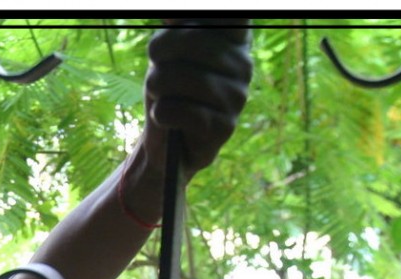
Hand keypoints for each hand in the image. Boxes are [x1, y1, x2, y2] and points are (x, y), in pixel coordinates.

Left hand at [142, 18, 252, 178]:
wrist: (166, 142)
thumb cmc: (169, 90)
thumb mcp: (167, 52)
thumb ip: (176, 29)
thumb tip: (173, 16)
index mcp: (234, 40)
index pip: (232, 15)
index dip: (192, 26)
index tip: (176, 37)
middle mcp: (243, 64)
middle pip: (192, 41)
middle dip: (160, 59)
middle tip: (157, 77)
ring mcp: (238, 96)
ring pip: (181, 77)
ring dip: (156, 88)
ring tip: (161, 98)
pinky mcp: (225, 127)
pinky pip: (180, 110)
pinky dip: (161, 114)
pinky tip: (166, 119)